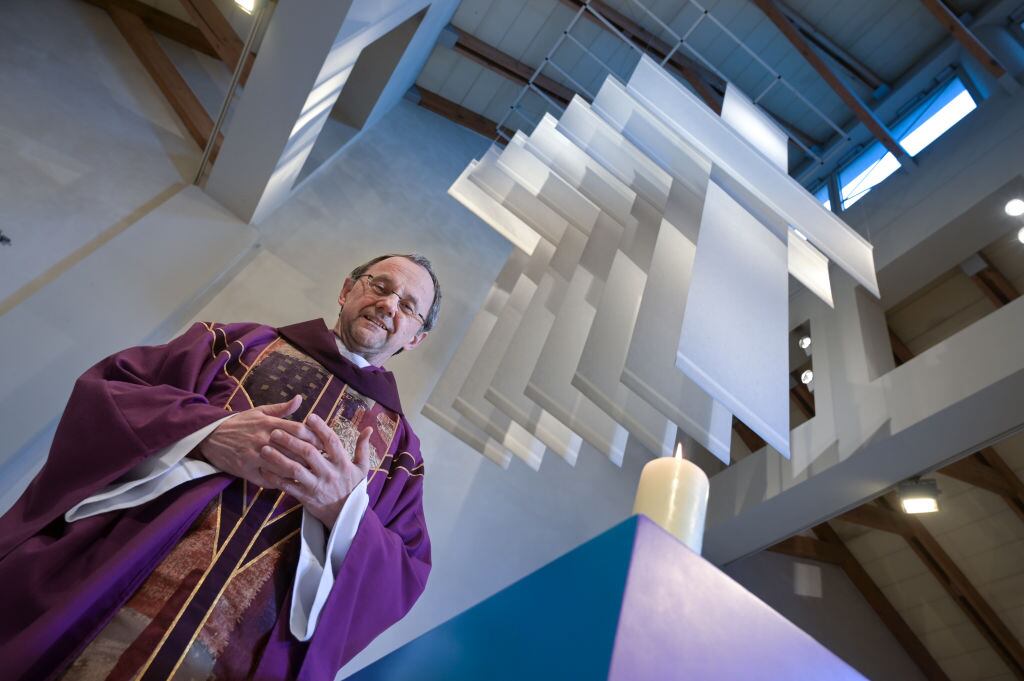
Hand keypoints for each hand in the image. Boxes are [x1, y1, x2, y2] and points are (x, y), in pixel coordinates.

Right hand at [197, 395, 315, 487]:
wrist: (210, 436)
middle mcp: (263, 439)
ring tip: (312, 475)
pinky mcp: (246, 471)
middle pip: (293, 450)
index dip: (313, 437)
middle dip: (310, 457)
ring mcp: (254, 456)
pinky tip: (292, 484)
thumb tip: (300, 399)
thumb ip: (281, 408)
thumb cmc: (239, 423)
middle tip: (323, 462)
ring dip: (298, 472)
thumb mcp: (259, 412)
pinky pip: (268, 480)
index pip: (297, 429)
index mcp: (268, 424)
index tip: (324, 444)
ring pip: (282, 467)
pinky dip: (281, 483)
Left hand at [258, 413, 372, 528]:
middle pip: (308, 454)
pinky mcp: (305, 498)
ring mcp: (316, 486)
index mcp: (342, 463)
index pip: (331, 442)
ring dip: (278, 459)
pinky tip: (264, 469)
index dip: (321, 429)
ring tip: (264, 448)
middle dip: (291, 441)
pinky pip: (287, 487)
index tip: (309, 417)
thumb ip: (363, 448)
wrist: (346, 516)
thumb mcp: (362, 468)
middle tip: (276, 431)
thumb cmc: (352, 488)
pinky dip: (275, 478)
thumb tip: (369, 428)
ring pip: (294, 470)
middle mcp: (328, 473)